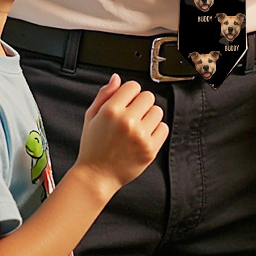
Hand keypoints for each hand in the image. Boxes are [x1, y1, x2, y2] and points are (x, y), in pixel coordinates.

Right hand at [75, 75, 168, 195]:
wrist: (96, 177)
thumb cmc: (93, 148)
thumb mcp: (91, 117)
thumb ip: (104, 95)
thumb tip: (116, 78)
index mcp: (111, 111)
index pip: (133, 86)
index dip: (129, 93)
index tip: (126, 102)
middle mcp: (127, 122)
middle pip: (148, 96)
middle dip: (140, 104)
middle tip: (132, 115)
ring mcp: (140, 136)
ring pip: (157, 111)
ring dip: (149, 116)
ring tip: (137, 127)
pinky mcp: (150, 149)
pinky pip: (164, 128)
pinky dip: (156, 131)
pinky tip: (144, 136)